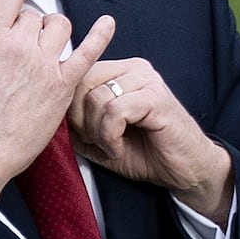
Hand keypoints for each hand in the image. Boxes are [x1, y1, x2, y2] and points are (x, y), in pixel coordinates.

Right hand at [0, 0, 115, 200]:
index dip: (13, 2)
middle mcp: (18, 47)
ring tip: (48, 48)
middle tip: (26, 46)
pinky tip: (107, 25)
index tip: (15, 10)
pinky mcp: (63, 84)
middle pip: (35, 15)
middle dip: (32, 27)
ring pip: (60, 24)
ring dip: (55, 32)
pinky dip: (100, 35)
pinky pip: (88, 51)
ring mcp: (43, 65)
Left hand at [70, 58, 234, 224]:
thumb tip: (54, 113)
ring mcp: (147, 80)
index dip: (71, 110)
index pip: (77, 76)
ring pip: (97, 98)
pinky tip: (119, 148)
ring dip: (97, 132)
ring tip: (112, 146)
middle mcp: (133, 69)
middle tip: (97, 141)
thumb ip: (79, 121)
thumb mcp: (101, 137)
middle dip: (81, 120)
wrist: (185, 170)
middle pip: (82, 83)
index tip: (84, 134)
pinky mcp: (156, 97)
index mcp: (120, 71)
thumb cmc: (146, 153)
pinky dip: (110, 136)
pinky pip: (116, 111)